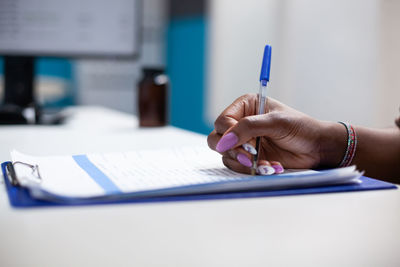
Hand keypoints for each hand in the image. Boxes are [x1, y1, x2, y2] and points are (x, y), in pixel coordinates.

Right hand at [207, 94, 344, 173]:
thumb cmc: (300, 128)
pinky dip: (251, 169)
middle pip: (217, 138)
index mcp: (245, 106)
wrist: (317, 148)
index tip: (244, 144)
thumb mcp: (275, 122)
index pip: (222, 121)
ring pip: (226, 154)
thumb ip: (248, 128)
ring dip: (244, 162)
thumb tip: (224, 141)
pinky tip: (269, 165)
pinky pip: (238, 166)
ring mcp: (244, 142)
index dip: (228, 134)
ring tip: (265, 162)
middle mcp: (241, 123)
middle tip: (250, 156)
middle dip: (233, 150)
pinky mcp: (249, 157)